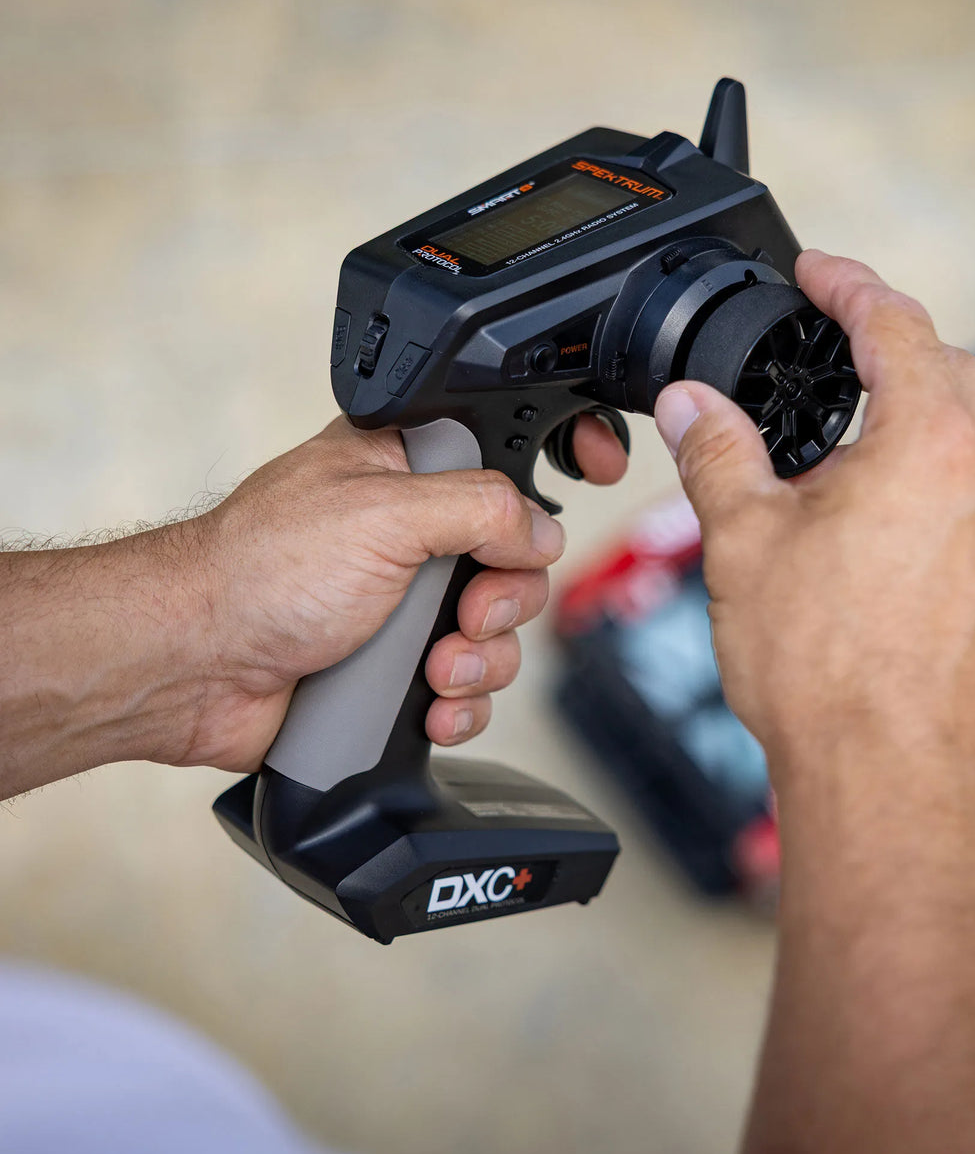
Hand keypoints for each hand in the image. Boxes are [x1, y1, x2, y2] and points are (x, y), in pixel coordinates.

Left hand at [0, 411, 626, 796]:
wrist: (195, 669)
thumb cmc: (260, 572)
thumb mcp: (386, 513)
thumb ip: (483, 508)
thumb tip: (542, 531)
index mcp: (406, 468)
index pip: (507, 445)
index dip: (559, 454)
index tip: (599, 467)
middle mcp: (411, 532)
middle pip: (519, 559)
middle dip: (506, 599)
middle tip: (466, 612)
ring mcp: (405, 604)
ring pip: (499, 632)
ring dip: (481, 661)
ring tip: (433, 672)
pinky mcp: (397, 668)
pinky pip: (468, 689)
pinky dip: (460, 706)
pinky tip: (427, 708)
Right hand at [654, 250, 974, 817]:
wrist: (887, 778)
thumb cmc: (825, 671)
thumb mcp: (743, 540)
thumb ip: (716, 453)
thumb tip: (690, 406)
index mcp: (931, 445)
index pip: (894, 323)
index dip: (848, 285)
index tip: (818, 273)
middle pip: (950, 368)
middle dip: (890, 343)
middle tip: (830, 347)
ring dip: (919, 410)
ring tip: (847, 437)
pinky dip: (940, 473)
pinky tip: (883, 513)